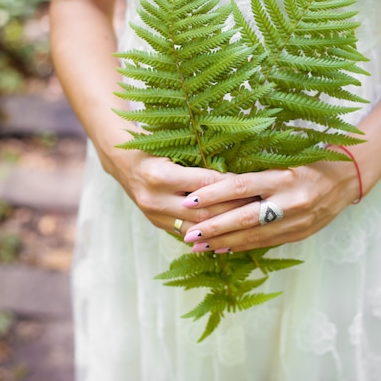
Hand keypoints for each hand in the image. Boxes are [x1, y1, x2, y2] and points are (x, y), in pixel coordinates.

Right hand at [101, 146, 256, 235]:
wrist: (122, 162)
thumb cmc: (154, 147)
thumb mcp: (175, 148)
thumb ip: (202, 163)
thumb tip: (237, 175)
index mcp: (160, 175)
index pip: (205, 184)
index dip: (232, 186)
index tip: (254, 186)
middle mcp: (155, 198)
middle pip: (203, 212)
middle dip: (232, 211)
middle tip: (257, 208)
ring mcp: (154, 215)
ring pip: (196, 228)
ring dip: (222, 227)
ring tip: (246, 223)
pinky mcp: (156, 224)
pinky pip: (186, 233)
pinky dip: (207, 234)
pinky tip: (227, 233)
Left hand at [179, 157, 360, 252]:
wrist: (347, 178)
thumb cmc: (311, 161)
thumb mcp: (285, 158)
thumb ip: (257, 171)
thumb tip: (216, 180)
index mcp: (284, 176)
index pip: (241, 186)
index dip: (214, 195)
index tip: (190, 201)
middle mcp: (290, 201)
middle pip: (244, 218)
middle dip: (213, 228)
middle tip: (188, 234)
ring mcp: (296, 222)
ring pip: (253, 236)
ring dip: (223, 243)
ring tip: (198, 246)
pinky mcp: (299, 234)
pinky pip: (265, 243)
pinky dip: (242, 247)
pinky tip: (222, 249)